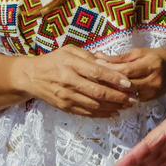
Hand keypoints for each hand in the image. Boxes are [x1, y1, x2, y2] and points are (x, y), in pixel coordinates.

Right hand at [17, 45, 134, 116]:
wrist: (31, 77)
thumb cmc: (53, 60)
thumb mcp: (69, 50)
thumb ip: (89, 55)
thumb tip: (109, 61)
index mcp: (71, 64)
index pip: (97, 72)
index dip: (114, 79)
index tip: (129, 83)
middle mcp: (69, 81)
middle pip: (98, 92)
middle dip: (118, 97)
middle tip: (133, 98)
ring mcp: (66, 96)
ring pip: (94, 105)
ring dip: (113, 107)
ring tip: (127, 106)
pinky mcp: (65, 107)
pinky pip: (86, 113)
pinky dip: (101, 114)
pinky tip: (113, 113)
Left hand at [96, 49, 165, 101]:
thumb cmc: (158, 57)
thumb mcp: (141, 52)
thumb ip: (120, 57)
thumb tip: (98, 56)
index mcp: (151, 65)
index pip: (127, 70)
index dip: (110, 69)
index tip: (95, 65)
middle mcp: (153, 81)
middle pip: (125, 85)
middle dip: (108, 82)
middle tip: (91, 78)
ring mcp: (152, 93)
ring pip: (126, 95)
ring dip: (111, 91)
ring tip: (97, 86)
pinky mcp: (149, 101)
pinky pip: (130, 100)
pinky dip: (118, 97)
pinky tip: (107, 93)